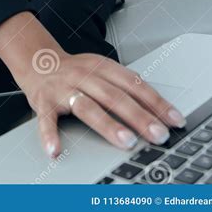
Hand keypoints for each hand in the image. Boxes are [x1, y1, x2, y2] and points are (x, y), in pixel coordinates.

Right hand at [15, 50, 186, 158]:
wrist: (37, 61)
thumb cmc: (74, 71)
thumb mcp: (101, 70)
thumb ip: (124, 85)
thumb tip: (158, 109)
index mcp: (101, 67)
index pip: (133, 84)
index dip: (155, 101)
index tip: (174, 120)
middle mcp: (83, 75)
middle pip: (114, 96)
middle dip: (138, 116)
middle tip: (158, 134)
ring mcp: (63, 89)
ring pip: (86, 106)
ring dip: (107, 124)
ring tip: (125, 141)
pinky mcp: (43, 102)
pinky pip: (46, 120)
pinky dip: (49, 135)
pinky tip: (56, 150)